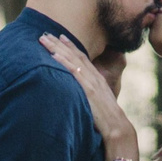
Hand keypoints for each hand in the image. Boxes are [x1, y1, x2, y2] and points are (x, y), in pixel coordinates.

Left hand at [40, 33, 139, 157]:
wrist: (117, 128)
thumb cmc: (106, 119)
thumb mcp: (97, 102)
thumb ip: (88, 95)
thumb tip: (75, 94)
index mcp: (97, 78)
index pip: (81, 58)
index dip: (69, 46)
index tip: (59, 36)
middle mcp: (94, 77)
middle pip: (74, 54)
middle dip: (58, 43)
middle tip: (44, 33)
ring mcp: (91, 82)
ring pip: (72, 60)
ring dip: (57, 48)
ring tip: (44, 39)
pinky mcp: (88, 90)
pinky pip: (73, 73)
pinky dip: (63, 62)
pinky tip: (54, 56)